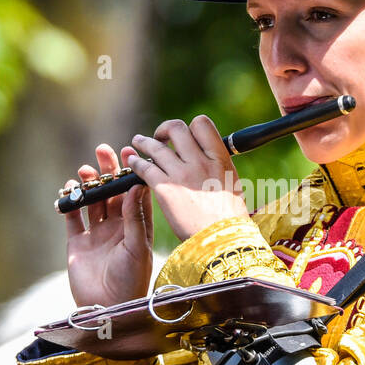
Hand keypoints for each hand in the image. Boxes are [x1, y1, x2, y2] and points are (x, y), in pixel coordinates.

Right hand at [61, 143, 154, 309]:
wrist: (107, 308)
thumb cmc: (130, 280)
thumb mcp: (137, 247)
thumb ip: (134, 217)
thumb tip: (136, 186)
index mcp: (137, 227)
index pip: (135, 194)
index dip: (132, 173)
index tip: (130, 153)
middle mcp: (118, 229)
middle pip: (112, 193)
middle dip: (108, 171)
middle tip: (103, 150)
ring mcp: (97, 236)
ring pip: (92, 202)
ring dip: (89, 184)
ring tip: (85, 169)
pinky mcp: (77, 244)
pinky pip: (72, 218)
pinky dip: (69, 203)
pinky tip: (68, 189)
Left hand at [124, 115, 249, 240]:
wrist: (220, 240)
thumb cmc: (229, 218)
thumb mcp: (231, 184)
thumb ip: (218, 167)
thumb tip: (210, 160)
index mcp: (219, 158)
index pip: (202, 124)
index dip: (190, 127)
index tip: (184, 138)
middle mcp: (200, 161)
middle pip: (176, 129)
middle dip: (165, 130)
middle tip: (160, 137)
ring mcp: (181, 174)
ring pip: (156, 146)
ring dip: (144, 142)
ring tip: (138, 142)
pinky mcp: (165, 188)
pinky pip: (145, 167)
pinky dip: (136, 163)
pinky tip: (133, 164)